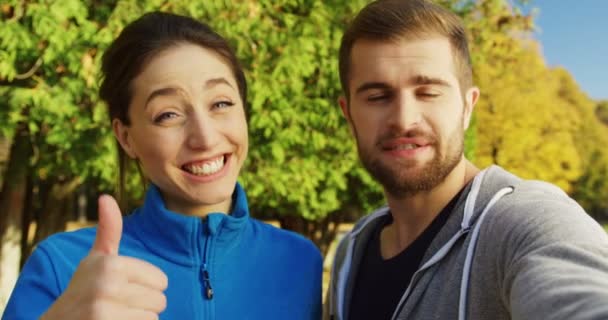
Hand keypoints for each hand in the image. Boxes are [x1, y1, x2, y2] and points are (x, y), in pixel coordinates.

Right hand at [41, 195, 167, 319]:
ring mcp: (105, 311)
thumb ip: (108, 230)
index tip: (121, 288)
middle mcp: (107, 285)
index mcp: (111, 264)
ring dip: (138, 319)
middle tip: (117, 304)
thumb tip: (106, 197)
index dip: (146, 287)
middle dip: (143, 305)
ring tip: (115, 316)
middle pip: (160, 300)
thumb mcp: (96, 259)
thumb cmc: (84, 289)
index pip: (162, 280)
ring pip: (153, 317)